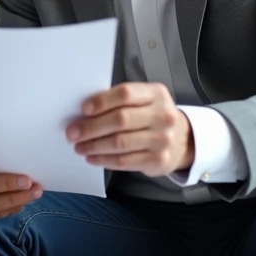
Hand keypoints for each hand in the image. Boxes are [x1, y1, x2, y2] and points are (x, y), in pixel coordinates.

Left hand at [68, 83, 193, 176]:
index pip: (125, 94)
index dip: (102, 101)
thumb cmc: (152, 116)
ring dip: (94, 145)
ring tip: (79, 146)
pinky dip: (104, 160)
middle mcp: (162, 115)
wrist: (183, 140)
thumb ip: (120, 101)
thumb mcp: (144, 100)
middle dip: (91, 127)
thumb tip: (84, 111)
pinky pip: (124, 161)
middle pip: (120, 120)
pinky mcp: (158, 160)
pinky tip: (92, 157)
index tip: (83, 109)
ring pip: (120, 142)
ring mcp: (162, 139)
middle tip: (72, 132)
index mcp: (156, 94)